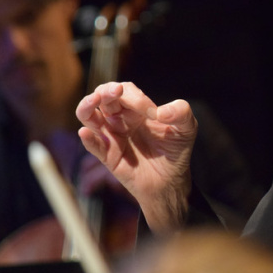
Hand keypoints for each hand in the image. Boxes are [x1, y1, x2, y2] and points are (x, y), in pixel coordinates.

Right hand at [75, 82, 196, 234]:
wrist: (171, 182)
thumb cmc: (176, 151)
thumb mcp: (187, 128)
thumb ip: (181, 112)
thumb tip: (161, 112)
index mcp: (136, 109)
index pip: (127, 92)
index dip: (136, 97)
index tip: (153, 113)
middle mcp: (120, 119)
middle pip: (103, 96)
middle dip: (107, 91)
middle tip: (116, 91)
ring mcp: (111, 136)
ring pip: (88, 115)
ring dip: (87, 105)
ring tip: (94, 100)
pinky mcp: (108, 156)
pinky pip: (93, 145)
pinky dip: (87, 138)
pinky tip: (86, 132)